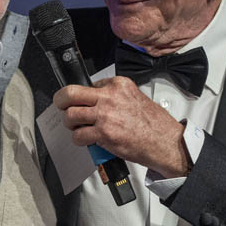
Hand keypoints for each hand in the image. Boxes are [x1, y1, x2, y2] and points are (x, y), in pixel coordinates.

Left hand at [54, 76, 190, 177]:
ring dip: (70, 124)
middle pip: (70, 93)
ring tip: (77, 127)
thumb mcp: (136, 97)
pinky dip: (78, 140)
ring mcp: (105, 115)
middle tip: (61, 107)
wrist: (165, 142)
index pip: (88, 84)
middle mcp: (110, 97)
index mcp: (118, 85)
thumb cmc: (154, 124)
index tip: (79, 100)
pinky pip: (78, 136)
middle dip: (61, 101)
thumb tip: (98, 99)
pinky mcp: (103, 134)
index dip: (82, 95)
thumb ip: (116, 96)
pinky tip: (86, 140)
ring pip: (70, 116)